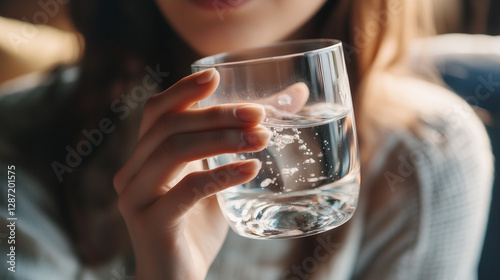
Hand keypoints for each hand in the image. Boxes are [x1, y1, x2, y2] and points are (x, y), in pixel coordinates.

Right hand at [113, 68, 270, 279]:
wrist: (177, 278)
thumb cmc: (197, 226)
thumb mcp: (219, 178)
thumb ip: (240, 143)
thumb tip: (293, 98)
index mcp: (146, 157)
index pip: (157, 111)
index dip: (184, 90)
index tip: (217, 76)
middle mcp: (133, 171)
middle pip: (170, 125)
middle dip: (216, 115)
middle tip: (258, 114)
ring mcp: (136, 196)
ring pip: (174, 150)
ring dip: (221, 139)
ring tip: (261, 139)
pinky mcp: (150, 221)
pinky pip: (188, 189)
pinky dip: (222, 175)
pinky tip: (252, 168)